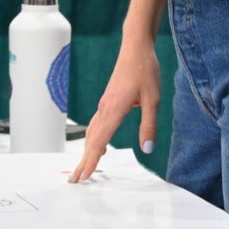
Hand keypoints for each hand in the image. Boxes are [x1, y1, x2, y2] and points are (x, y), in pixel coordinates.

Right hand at [68, 34, 161, 181]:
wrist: (136, 47)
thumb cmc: (145, 70)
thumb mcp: (153, 99)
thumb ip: (149, 125)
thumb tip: (146, 149)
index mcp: (114, 110)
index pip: (99, 141)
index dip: (91, 161)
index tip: (83, 177)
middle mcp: (105, 108)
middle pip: (90, 140)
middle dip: (83, 161)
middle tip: (75, 180)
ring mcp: (104, 104)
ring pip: (92, 132)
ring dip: (87, 151)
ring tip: (84, 167)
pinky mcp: (108, 100)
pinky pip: (97, 124)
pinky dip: (94, 139)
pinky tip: (99, 145)